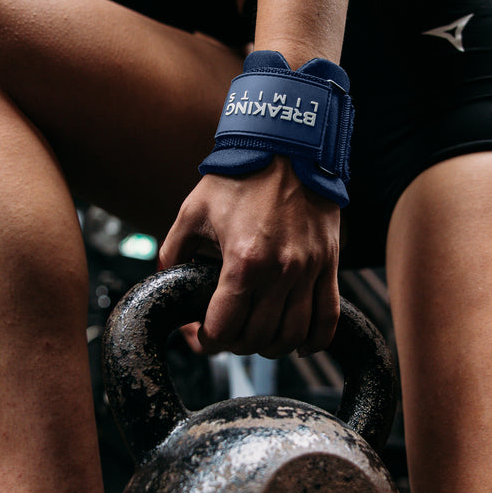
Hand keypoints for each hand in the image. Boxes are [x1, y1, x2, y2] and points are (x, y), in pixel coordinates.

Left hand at [159, 156, 340, 357]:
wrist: (288, 146)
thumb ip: (173, 249)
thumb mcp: (194, 210)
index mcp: (243, 261)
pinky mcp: (328, 263)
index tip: (198, 336)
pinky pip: (328, 317)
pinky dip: (315, 340)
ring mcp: (308, 270)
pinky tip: (301, 344)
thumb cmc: (240, 174)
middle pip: (257, 336)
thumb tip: (163, 278)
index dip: (205, 341)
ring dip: (271, 346)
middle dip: (234, 344)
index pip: (224, 327)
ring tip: (257, 338)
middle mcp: (279, 271)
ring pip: (292, 334)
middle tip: (224, 333)